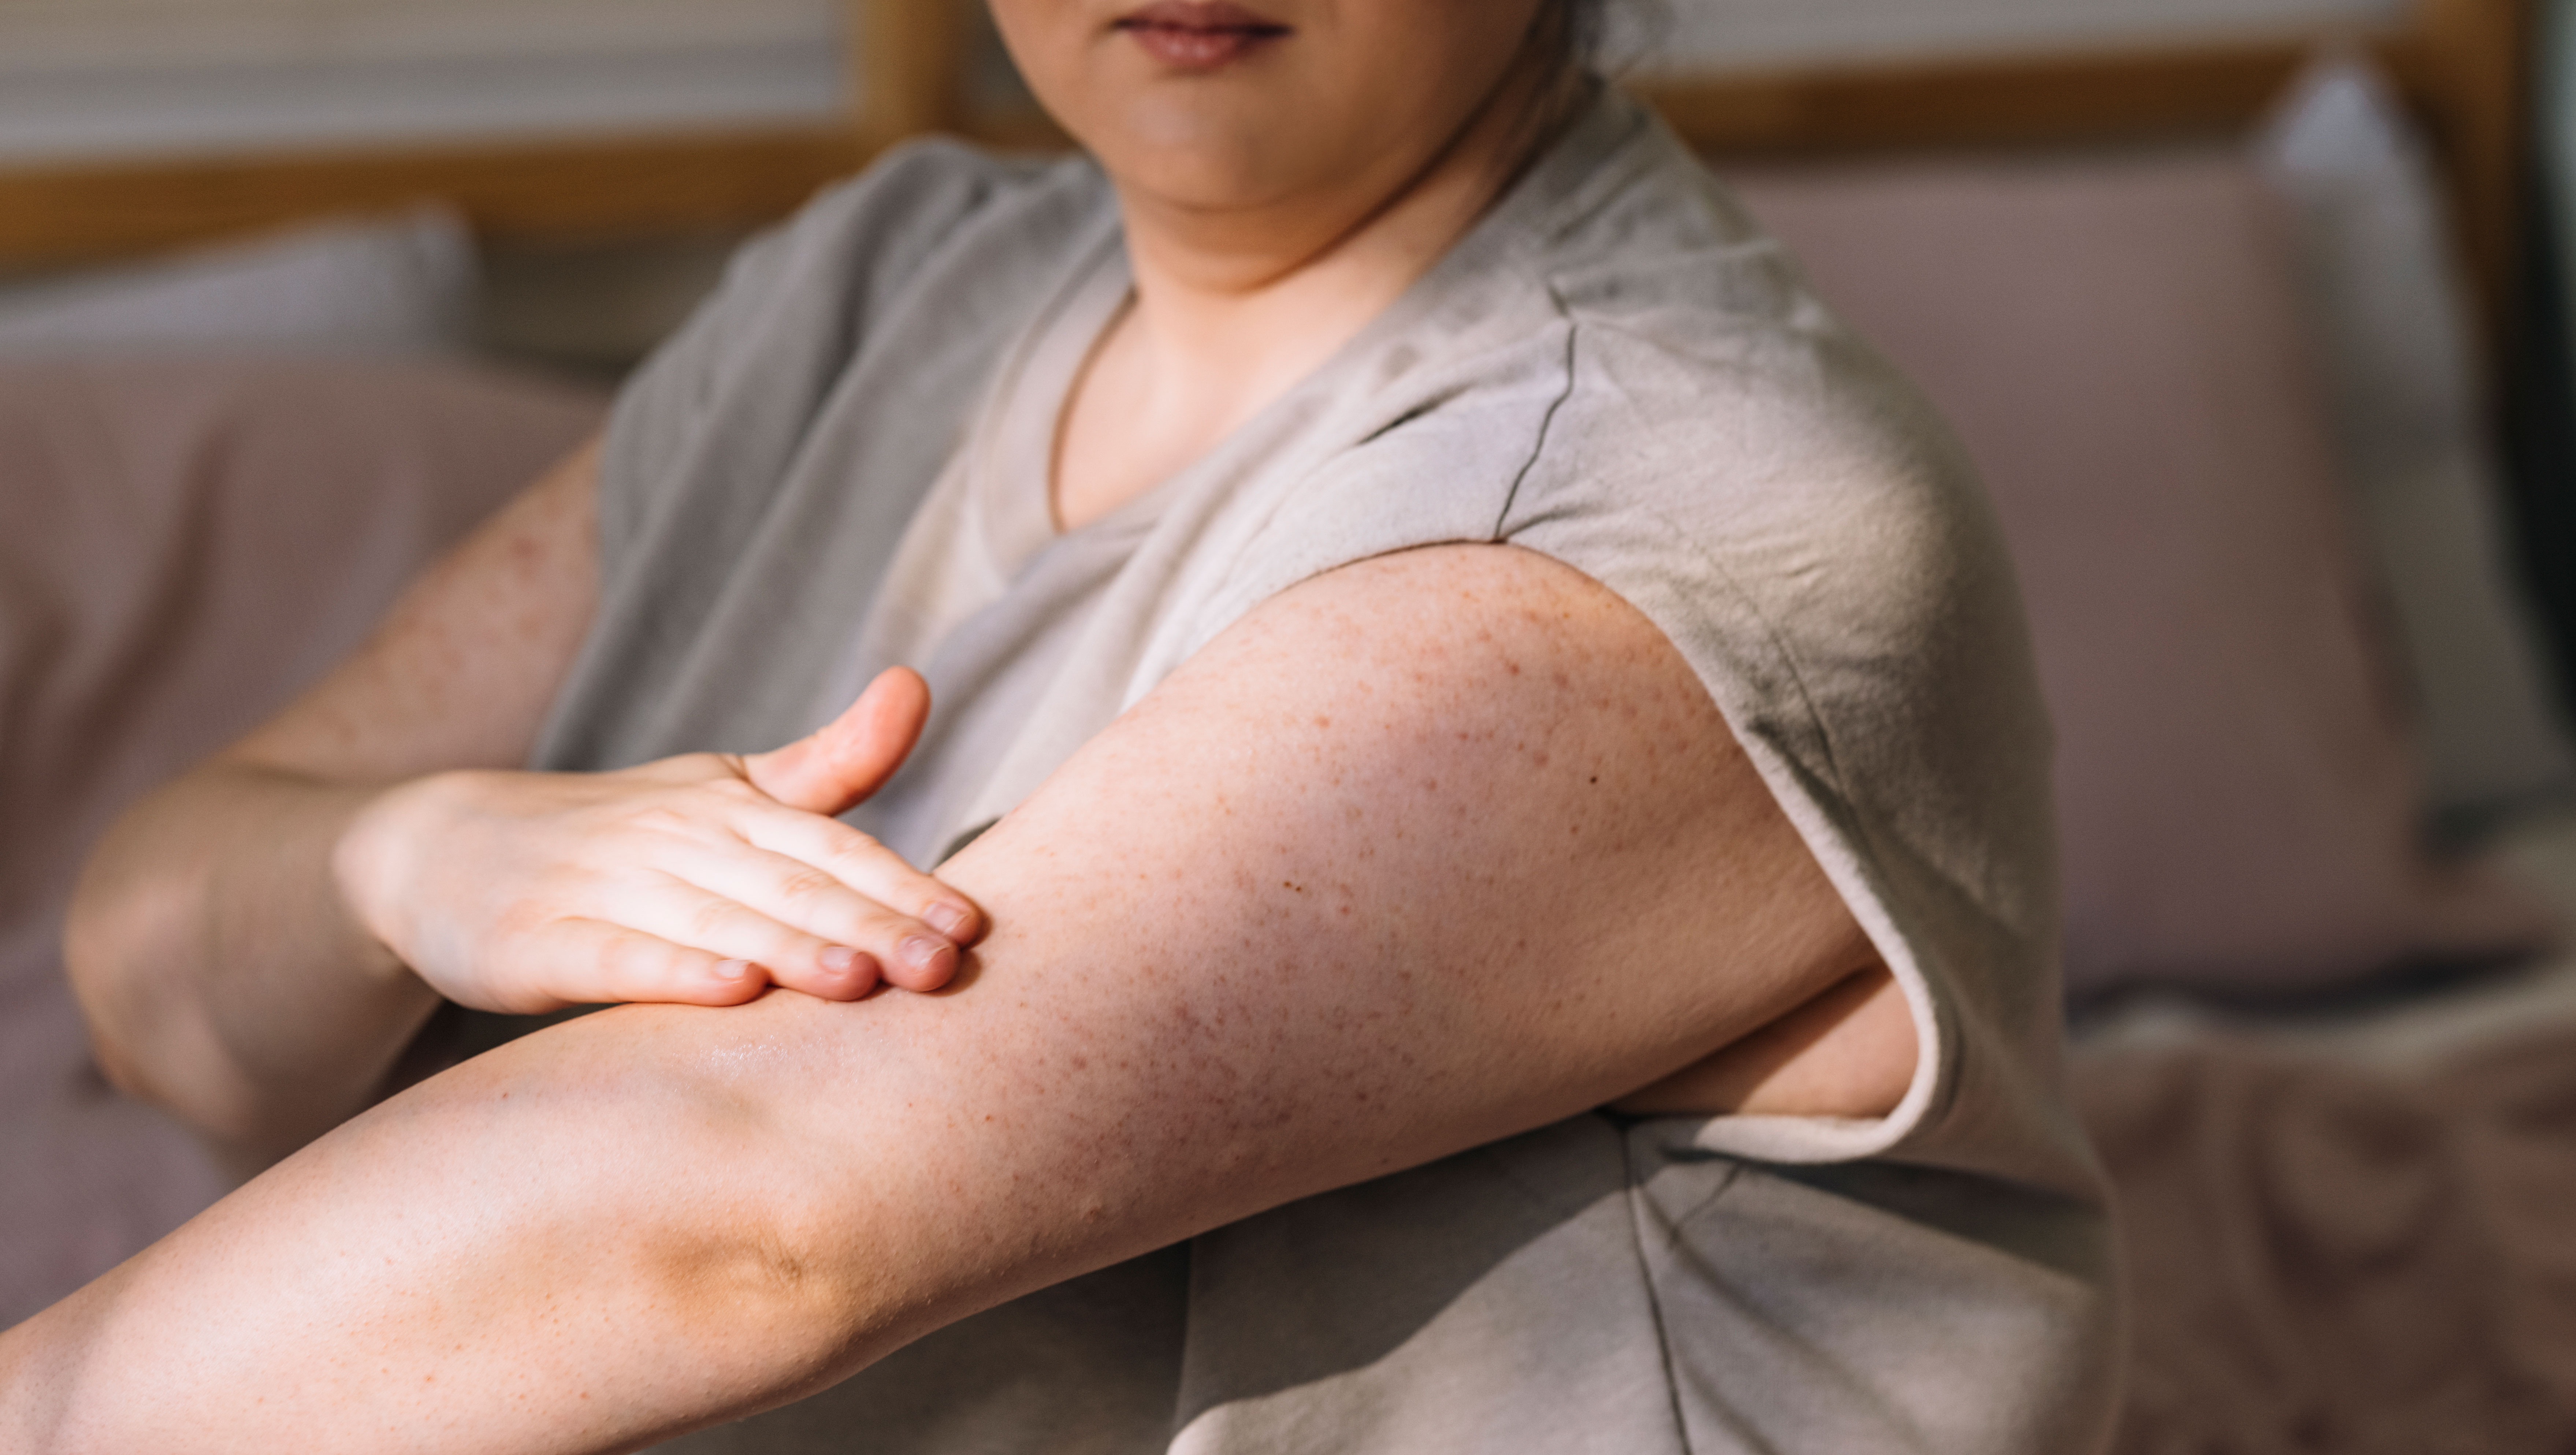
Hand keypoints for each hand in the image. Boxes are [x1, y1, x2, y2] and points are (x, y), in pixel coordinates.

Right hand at [334, 668, 983, 1014]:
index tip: (972, 923)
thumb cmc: (617, 832)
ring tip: (862, 982)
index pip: (835, 849)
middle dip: (873, 927)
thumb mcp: (726, 790)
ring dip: (790, 950)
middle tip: (945, 966)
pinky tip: (729, 990)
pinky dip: (671, 972)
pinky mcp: (538, 940)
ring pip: (715, 920)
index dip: (905, 884)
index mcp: (731, 811)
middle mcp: (676, 841)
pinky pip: (614, 956)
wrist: (439, 846)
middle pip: (791, 888)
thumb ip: (829, 762)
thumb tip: (916, 684)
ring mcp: (603, 889)